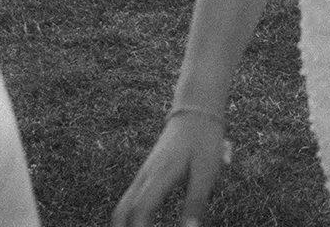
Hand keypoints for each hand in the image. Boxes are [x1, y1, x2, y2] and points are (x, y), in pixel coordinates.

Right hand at [112, 113, 231, 226]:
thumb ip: (196, 202)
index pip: (140, 211)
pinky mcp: (146, 175)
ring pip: (123, 205)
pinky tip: (138, 225)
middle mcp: (145, 177)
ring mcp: (143, 175)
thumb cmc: (203, 142)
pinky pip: (130, 199)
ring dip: (124, 223)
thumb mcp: (206, 172)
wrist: (194, 114)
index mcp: (159, 177)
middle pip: (122, 211)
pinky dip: (129, 216)